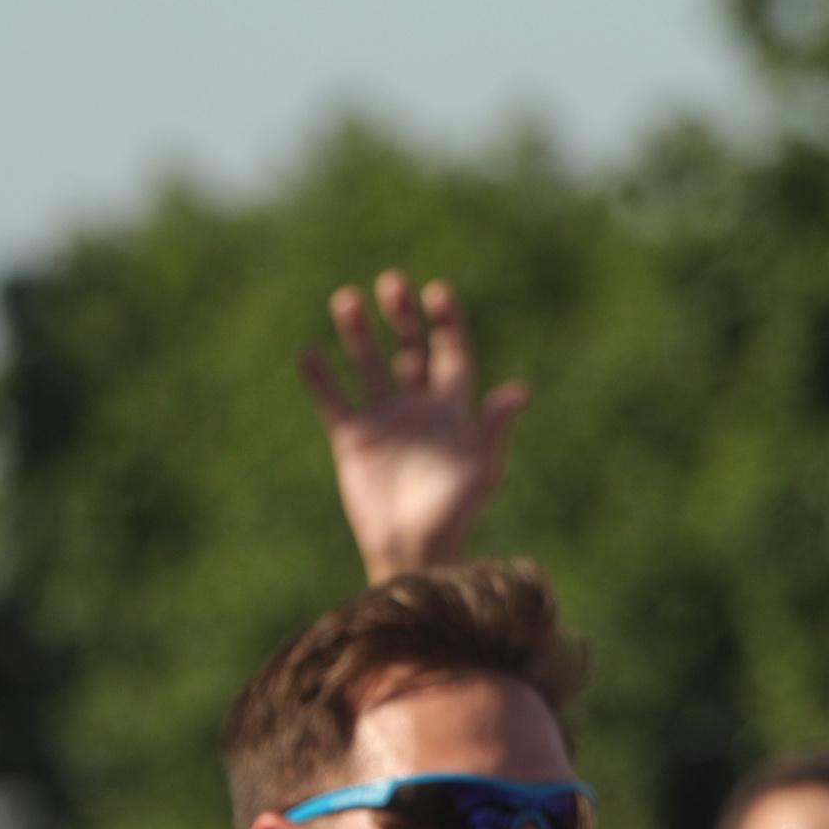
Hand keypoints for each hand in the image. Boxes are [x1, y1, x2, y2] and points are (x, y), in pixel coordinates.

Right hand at [298, 271, 528, 583]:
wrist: (414, 547)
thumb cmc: (456, 511)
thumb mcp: (482, 469)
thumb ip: (494, 428)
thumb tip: (519, 391)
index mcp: (454, 408)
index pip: (451, 353)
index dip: (446, 322)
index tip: (437, 291)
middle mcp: (419, 405)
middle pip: (409, 347)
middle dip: (402, 315)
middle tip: (392, 282)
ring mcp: (385, 419)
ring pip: (369, 364)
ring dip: (357, 333)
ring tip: (345, 298)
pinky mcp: (354, 438)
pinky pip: (334, 400)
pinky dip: (320, 378)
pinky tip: (309, 352)